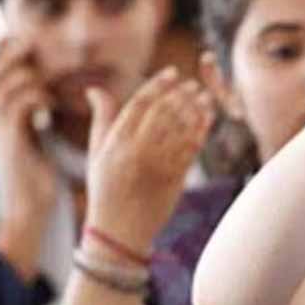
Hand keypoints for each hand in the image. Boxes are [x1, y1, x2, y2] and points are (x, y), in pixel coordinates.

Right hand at [0, 37, 57, 231]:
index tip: (25, 40)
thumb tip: (49, 99)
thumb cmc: (37, 180)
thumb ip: (36, 120)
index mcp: (3, 119)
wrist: (28, 213)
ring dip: (24, 75)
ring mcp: (1, 133)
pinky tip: (48, 101)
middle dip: (9, 55)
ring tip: (43, 75)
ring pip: (2, 89)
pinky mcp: (11, 145)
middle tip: (29, 41)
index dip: (5, 57)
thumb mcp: (34, 143)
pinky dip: (31, 98)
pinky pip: (15, 111)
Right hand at [84, 67, 214, 254]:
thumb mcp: (96, 154)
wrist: (119, 231)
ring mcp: (158, 165)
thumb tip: (96, 89)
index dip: (158, 85)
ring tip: (205, 96)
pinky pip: (192, 149)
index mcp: (116, 143)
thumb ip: (102, 119)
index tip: (173, 73)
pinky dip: (201, 131)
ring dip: (196, 109)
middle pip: (164, 112)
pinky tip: (208, 119)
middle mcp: (137, 151)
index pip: (139, 104)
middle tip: (193, 83)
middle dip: (180, 94)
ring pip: (181, 129)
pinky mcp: (175, 177)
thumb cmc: (105, 189)